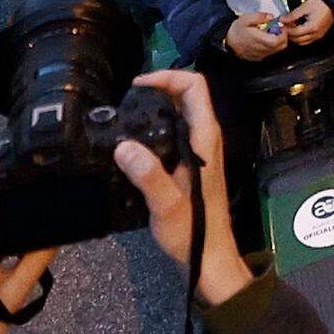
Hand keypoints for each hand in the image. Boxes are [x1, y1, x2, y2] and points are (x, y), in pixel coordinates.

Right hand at [114, 67, 261, 306]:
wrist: (209, 257)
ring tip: (125, 117)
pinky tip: (134, 142)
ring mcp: (199, 149)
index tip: (137, 86)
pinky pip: (175, 130)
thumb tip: (124, 147)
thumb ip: (148, 176)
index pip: (195, 87)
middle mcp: (205, 138)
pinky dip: (156, 125)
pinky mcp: (191, 162)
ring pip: (180, 112)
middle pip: (186, 95)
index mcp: (204, 139)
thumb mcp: (165, 205)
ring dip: (155, 107)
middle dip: (157, 88)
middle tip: (125, 101)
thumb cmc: (193, 232)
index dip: (168, 77)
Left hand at [284, 0, 333, 48]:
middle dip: (290, 34)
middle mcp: (315, 34)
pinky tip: (299, 29)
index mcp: (311, 27)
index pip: (294, 33)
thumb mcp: (304, 7)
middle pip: (297, 40)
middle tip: (286, 26)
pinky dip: (301, 37)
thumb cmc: (320, 4)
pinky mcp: (319, 35)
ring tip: (292, 27)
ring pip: (302, 42)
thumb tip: (282, 19)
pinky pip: (308, 40)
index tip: (282, 24)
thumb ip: (292, 15)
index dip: (287, 29)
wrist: (332, 3)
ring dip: (295, 37)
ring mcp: (318, 36)